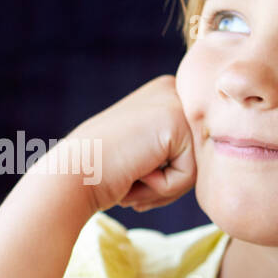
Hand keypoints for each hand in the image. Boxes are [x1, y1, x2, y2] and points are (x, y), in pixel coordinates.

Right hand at [50, 75, 196, 214]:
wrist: (70, 175)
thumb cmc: (100, 172)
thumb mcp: (141, 149)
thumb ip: (170, 147)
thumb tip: (206, 163)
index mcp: (165, 93)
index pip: (190, 148)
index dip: (163, 173)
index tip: (130, 171)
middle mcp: (172, 89)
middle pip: (197, 156)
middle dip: (166, 182)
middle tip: (130, 178)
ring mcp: (175, 102)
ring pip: (196, 167)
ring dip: (163, 187)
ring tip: (131, 176)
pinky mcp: (176, 122)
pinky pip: (189, 174)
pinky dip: (162, 187)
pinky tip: (135, 173)